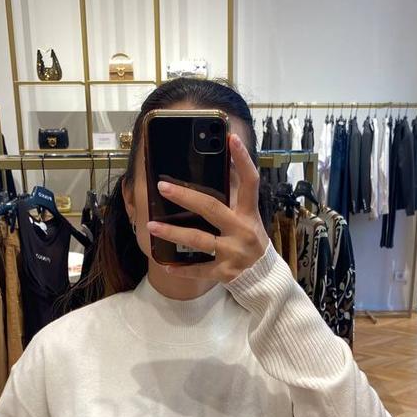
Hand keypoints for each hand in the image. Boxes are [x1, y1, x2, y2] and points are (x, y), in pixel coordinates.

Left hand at [146, 133, 269, 282]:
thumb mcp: (249, 219)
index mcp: (248, 214)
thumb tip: (222, 168)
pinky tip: (166, 265)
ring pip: (198, 239)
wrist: (264, 278)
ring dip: (173, 232)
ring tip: (152, 224)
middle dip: (184, 197)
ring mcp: (233, 252)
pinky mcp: (224, 272)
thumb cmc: (252, 243)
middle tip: (162, 186)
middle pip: (211, 208)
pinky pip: (199, 269)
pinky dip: (182, 269)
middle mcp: (241, 231)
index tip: (230, 137)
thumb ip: (236, 199)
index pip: (249, 181)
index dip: (242, 159)